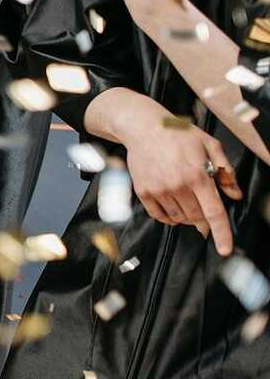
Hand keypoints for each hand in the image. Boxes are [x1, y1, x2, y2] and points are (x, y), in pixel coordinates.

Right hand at [117, 118, 239, 256]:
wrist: (144, 128)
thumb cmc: (178, 134)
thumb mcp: (210, 145)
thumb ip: (225, 171)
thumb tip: (234, 194)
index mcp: (198, 175)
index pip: (214, 212)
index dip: (222, 234)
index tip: (224, 250)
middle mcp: (178, 186)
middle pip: (196, 218)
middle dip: (203, 219)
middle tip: (202, 207)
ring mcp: (159, 190)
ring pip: (179, 218)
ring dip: (186, 216)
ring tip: (185, 200)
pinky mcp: (144, 192)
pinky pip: (159, 215)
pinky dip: (168, 217)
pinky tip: (171, 206)